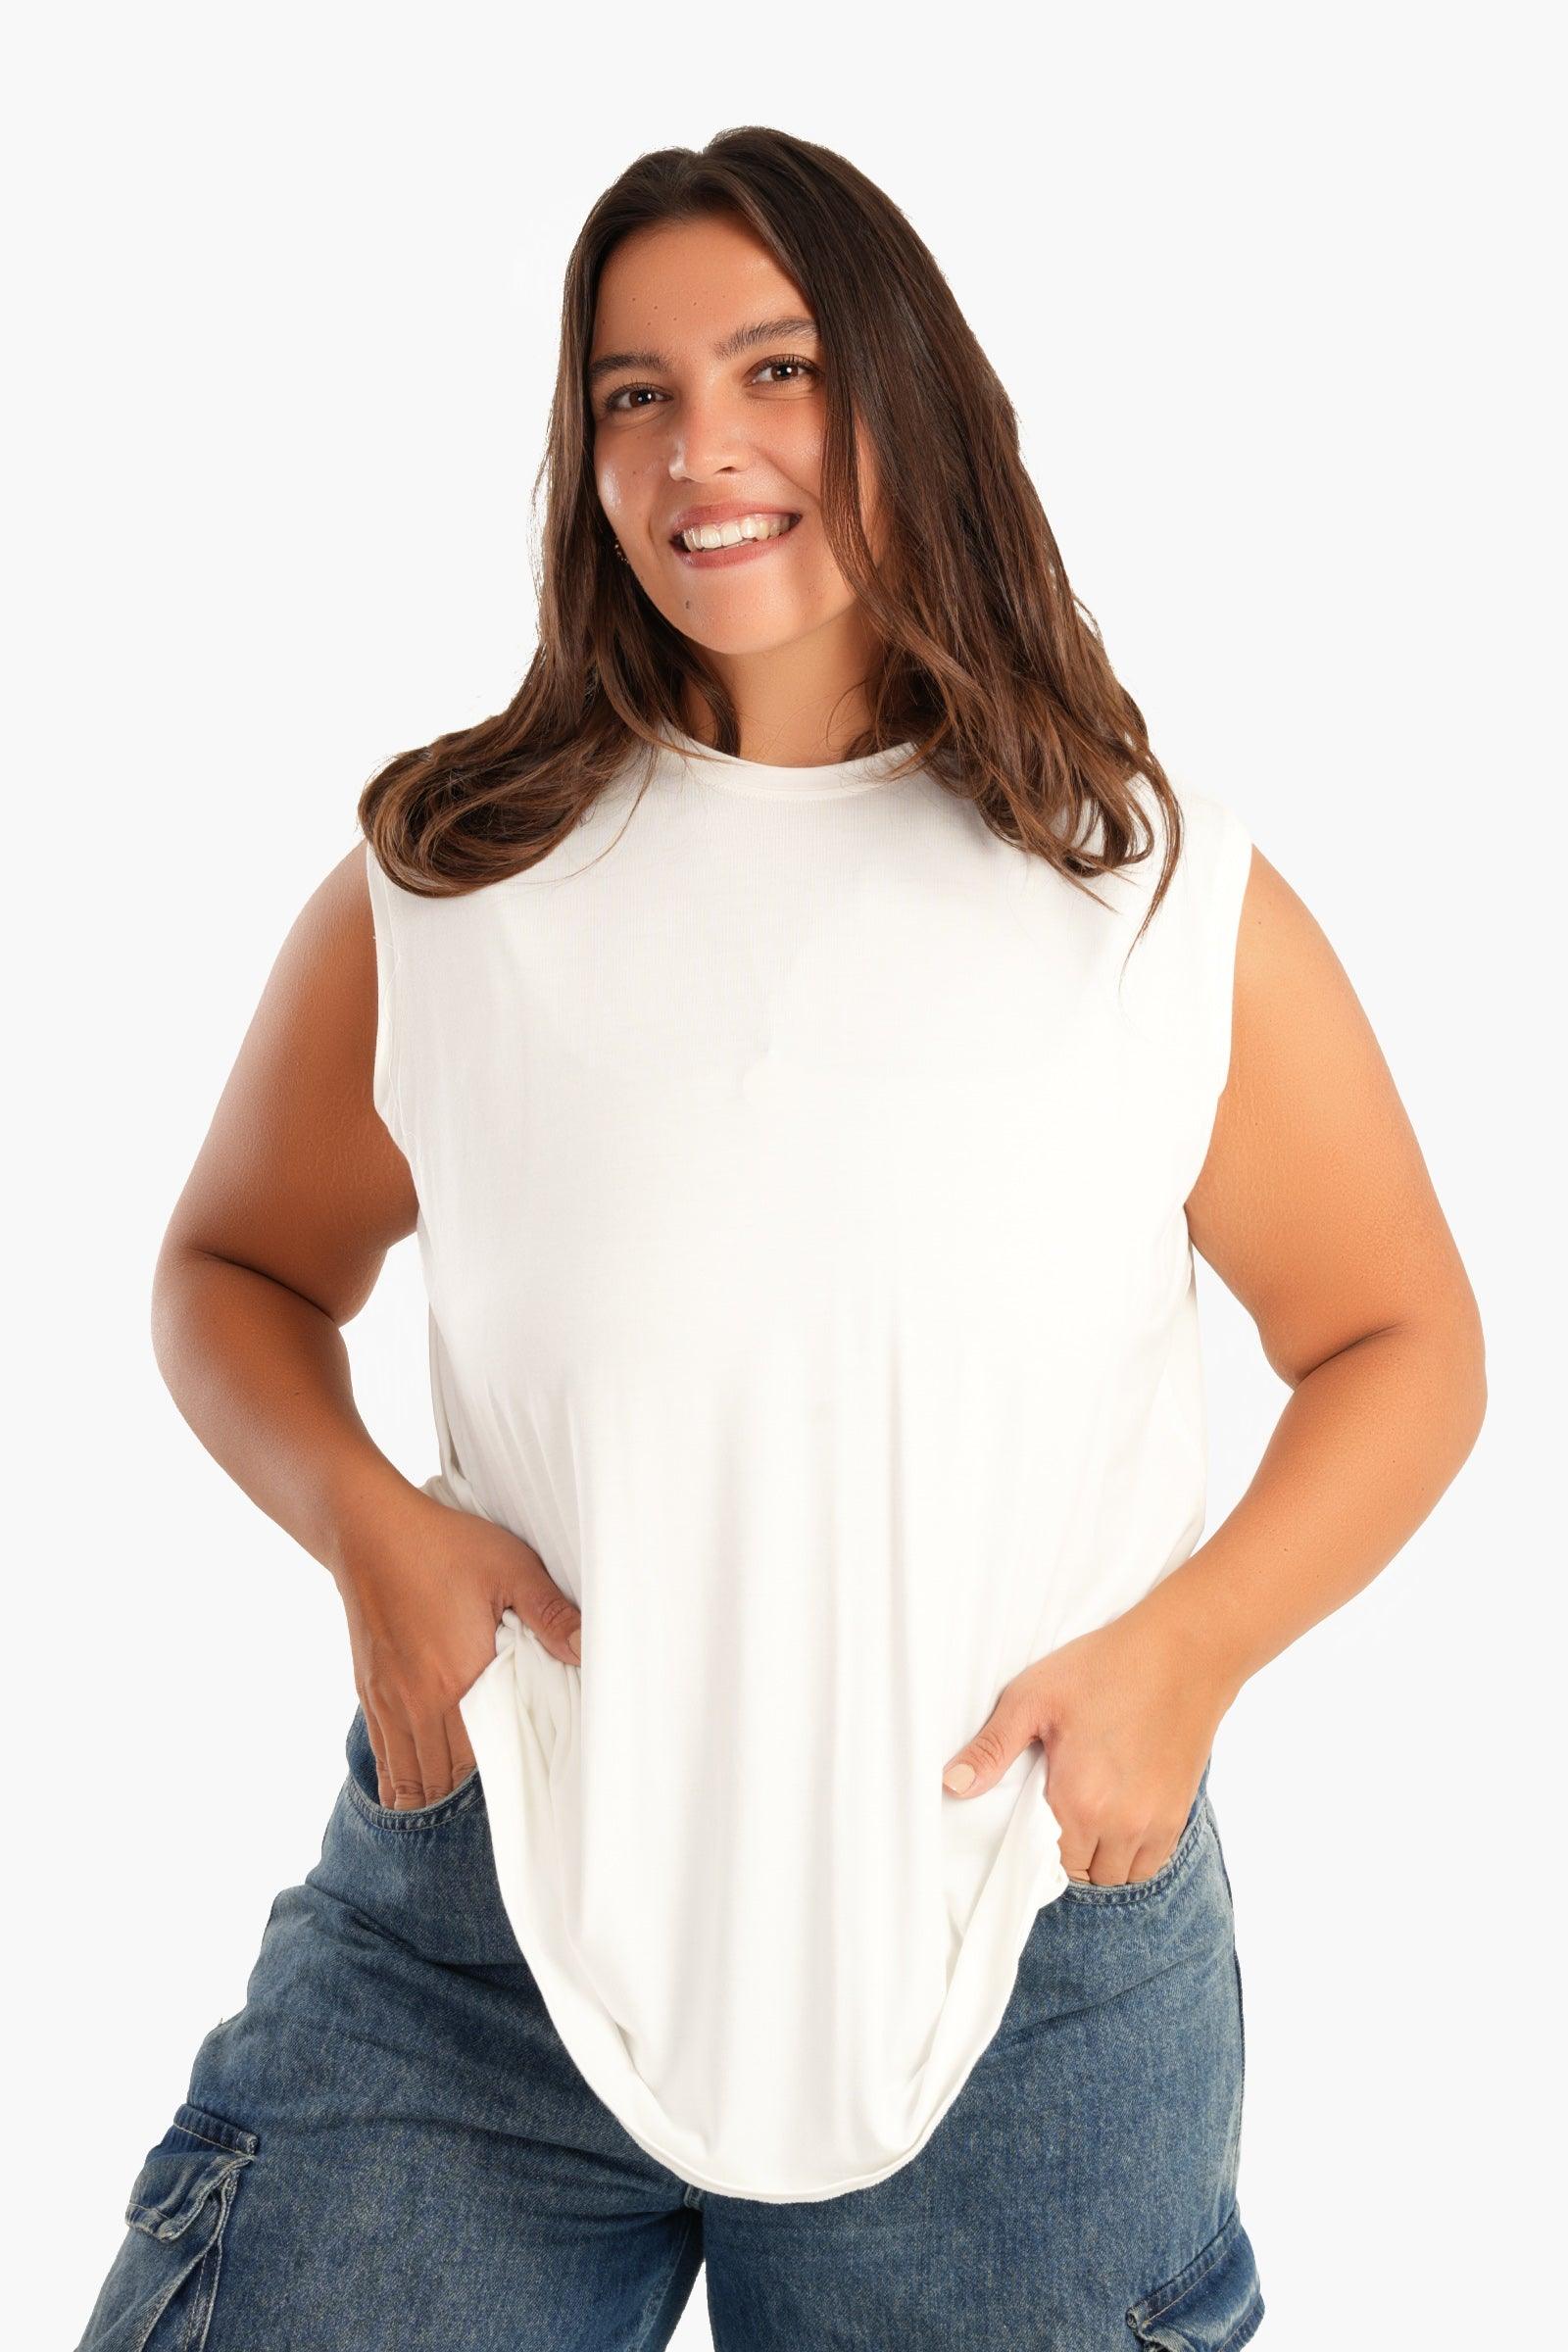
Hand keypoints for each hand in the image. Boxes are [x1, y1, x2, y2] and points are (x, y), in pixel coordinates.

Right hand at [332, 1491, 582, 1809]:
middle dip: (467, 1798)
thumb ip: (551, 1613)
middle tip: (501, 1807)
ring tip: (455, 1811)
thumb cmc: (443, 1545)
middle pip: (443, 1778)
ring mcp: (388, 1699)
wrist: (369, 1530)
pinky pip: (382, 1754)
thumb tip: (587, 1651)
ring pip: (409, 1775)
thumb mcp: (511, 1568)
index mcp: (458, 1679)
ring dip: (431, 1795)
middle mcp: (418, 1701)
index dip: (503, 1779)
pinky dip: (399, 1778)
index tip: (525, 1792)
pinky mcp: (368, 1690)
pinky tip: (412, 1790)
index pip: (482, 1759)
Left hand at [939, 1599, 1236, 1885]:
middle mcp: (1121, 1824)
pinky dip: (1133, 1855)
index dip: (1036, 1848)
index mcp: (1080, 1801)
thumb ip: (992, 1747)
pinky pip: (1153, 1863)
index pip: (1050, 1864)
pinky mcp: (1180, 1812)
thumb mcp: (1033, 1697)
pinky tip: (1119, 1822)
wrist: (1183, 1652)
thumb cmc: (1106, 1667)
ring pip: (1121, 1876)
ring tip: (1087, 1820)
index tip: (1034, 1821)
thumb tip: (950, 1785)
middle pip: (1085, 1874)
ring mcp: (1156, 1822)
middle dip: (1067, 1854)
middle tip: (1057, 1814)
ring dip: (1100, 1860)